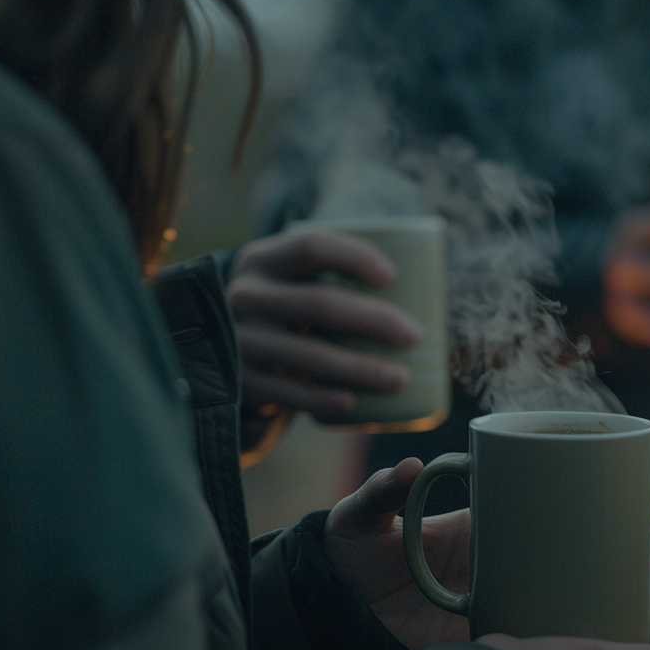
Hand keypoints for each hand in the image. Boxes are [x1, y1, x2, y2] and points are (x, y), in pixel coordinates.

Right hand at [227, 230, 422, 421]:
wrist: (225, 351)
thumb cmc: (284, 311)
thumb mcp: (291, 282)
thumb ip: (331, 276)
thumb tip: (423, 287)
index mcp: (262, 259)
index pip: (311, 246)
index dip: (354, 257)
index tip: (394, 276)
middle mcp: (245, 296)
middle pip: (319, 304)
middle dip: (375, 320)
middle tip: (415, 336)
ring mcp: (240, 341)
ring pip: (309, 356)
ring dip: (360, 369)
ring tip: (401, 379)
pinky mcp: (241, 381)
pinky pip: (288, 394)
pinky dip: (322, 401)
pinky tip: (352, 404)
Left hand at [324, 459, 649, 649]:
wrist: (329, 614)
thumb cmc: (348, 556)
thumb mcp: (362, 517)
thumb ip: (380, 491)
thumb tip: (411, 467)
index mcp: (476, 525)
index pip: (539, 506)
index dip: (581, 496)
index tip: (622, 488)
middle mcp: (496, 560)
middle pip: (567, 547)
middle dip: (613, 536)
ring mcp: (496, 599)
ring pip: (564, 591)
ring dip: (608, 584)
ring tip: (649, 573)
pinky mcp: (488, 639)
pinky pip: (540, 637)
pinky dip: (575, 636)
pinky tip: (611, 635)